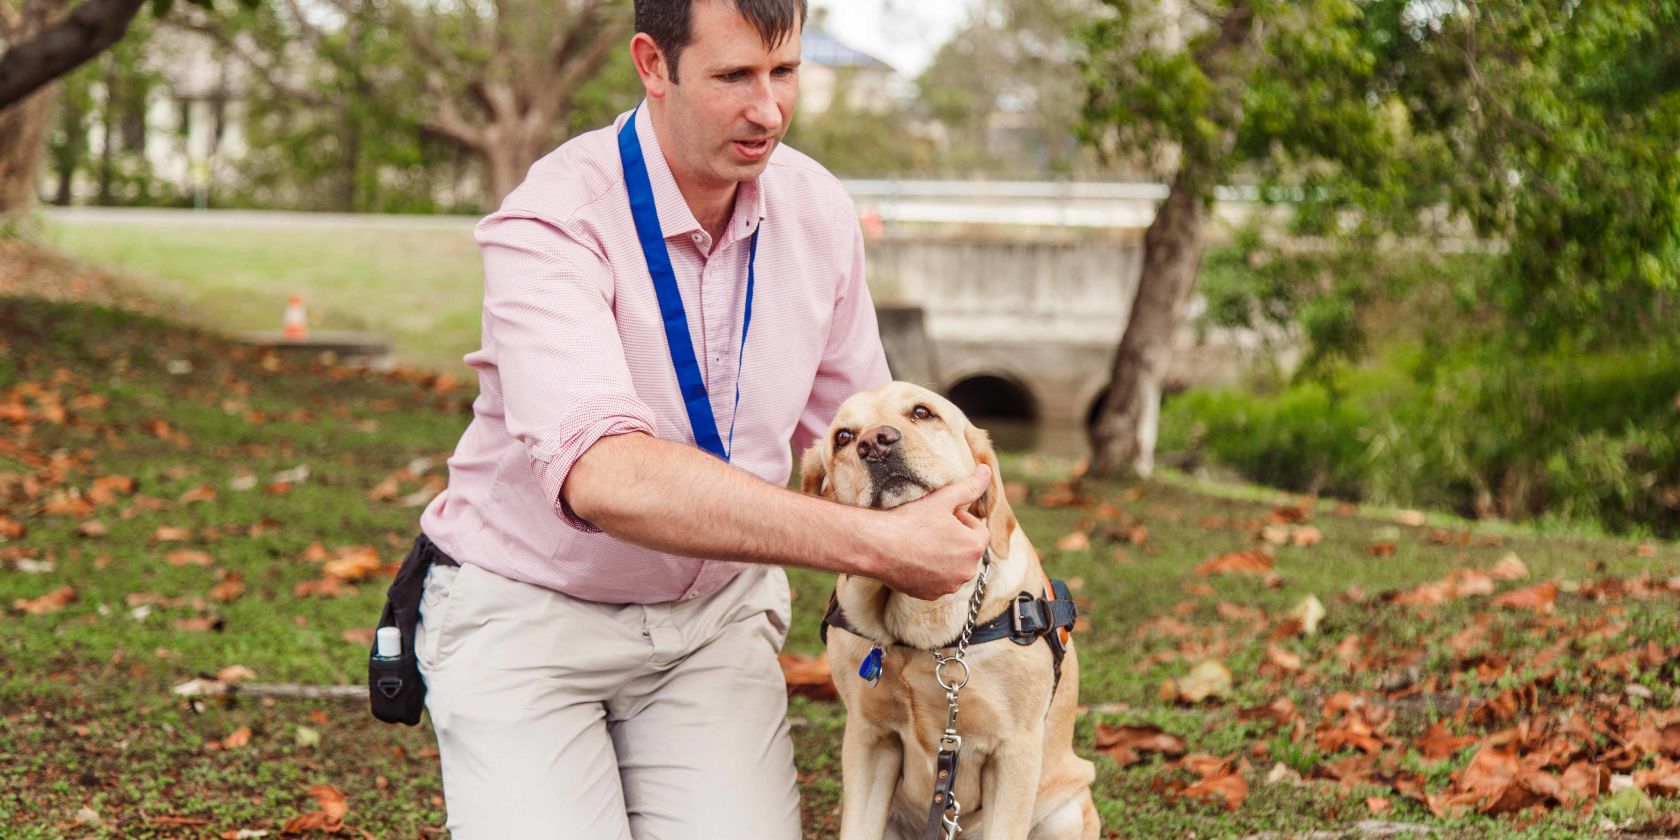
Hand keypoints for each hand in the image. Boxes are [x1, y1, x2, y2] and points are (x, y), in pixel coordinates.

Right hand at [872, 465, 991, 599]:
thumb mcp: (943, 499)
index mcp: (974, 547)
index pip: (979, 530)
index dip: (962, 519)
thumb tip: (987, 471)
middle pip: (967, 550)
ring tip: (922, 543)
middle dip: (955, 539)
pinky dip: (931, 572)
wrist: (877, 546)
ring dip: (945, 556)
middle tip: (931, 527)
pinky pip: (938, 581)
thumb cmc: (911, 521)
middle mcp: (966, 571)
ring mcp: (949, 586)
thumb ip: (969, 487)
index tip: (942, 515)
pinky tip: (914, 559)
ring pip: (953, 567)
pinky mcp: (931, 595)